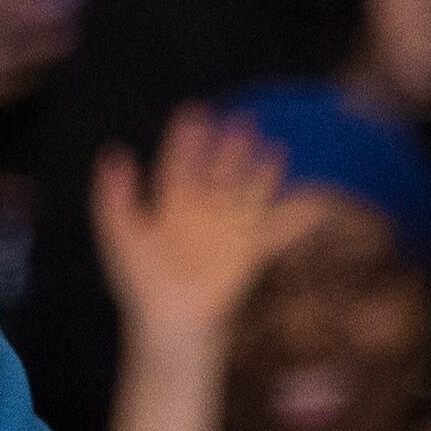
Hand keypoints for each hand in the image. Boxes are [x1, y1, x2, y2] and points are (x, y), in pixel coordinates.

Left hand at [88, 108, 298, 351]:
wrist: (169, 319)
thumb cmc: (140, 279)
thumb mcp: (119, 234)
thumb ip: (114, 195)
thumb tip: (112, 152)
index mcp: (171, 202)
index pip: (179, 163)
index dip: (186, 140)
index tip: (194, 112)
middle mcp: (204, 210)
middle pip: (220, 170)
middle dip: (230, 146)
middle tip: (241, 118)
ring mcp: (229, 228)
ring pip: (250, 190)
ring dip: (261, 170)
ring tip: (274, 146)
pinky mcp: (250, 250)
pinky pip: (278, 229)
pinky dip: (299, 217)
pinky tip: (318, 200)